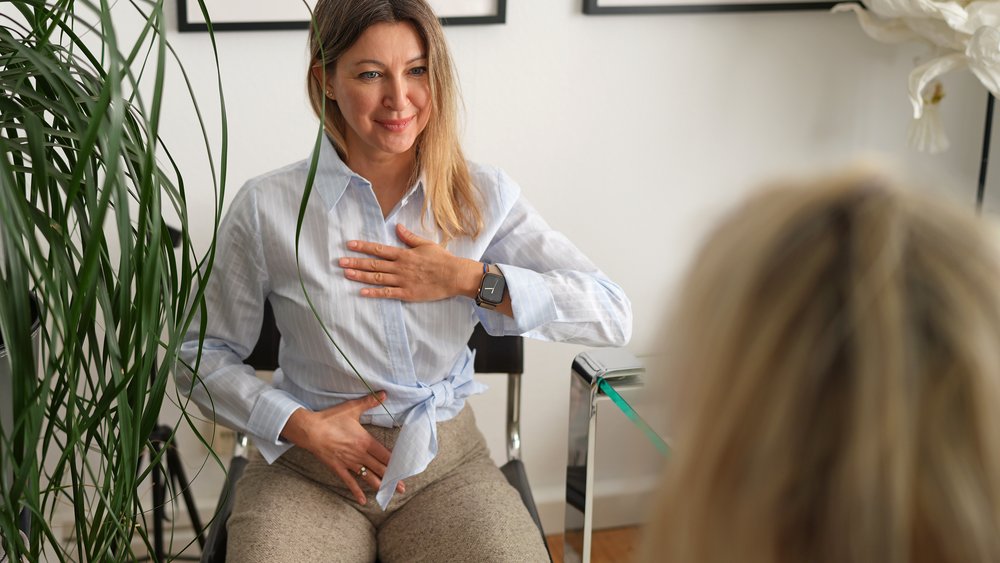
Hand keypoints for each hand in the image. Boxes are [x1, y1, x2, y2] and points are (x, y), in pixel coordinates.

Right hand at [280, 392, 403, 504]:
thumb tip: (384, 393)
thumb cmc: (331, 419)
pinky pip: (349, 482)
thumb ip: (369, 402)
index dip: (396, 463)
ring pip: (368, 477)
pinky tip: (363, 500)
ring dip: (379, 485)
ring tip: (389, 493)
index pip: (385, 455)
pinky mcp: (338, 468)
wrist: (310, 430)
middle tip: (403, 487)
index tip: (405, 469)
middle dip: (392, 478)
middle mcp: (360, 454)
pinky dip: (357, 492)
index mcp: (365, 441)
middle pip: (380, 468)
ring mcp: (349, 463)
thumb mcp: (351, 408)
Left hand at [339, 223, 480, 301]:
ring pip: (377, 278)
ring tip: (346, 274)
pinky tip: (362, 292)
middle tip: (340, 262)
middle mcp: (400, 266)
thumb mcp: (426, 244)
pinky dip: (374, 293)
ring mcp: (402, 280)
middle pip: (373, 264)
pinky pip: (387, 293)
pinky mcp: (407, 293)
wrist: (454, 276)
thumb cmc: (442, 259)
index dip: (363, 247)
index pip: (379, 249)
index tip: (350, 245)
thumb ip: (409, 237)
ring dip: (360, 276)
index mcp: (404, 254)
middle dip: (355, 262)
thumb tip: (397, 227)